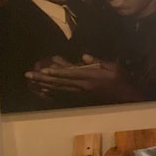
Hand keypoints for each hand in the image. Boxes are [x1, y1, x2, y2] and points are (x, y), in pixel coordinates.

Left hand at [25, 54, 142, 101]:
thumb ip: (97, 61)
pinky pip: (64, 95)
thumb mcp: (113, 67)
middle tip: (28, 75)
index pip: (70, 74)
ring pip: (59, 89)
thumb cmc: (122, 80)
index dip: (56, 72)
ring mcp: (81, 94)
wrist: (127, 98)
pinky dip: (53, 92)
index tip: (43, 70)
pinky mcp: (82, 98)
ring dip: (44, 85)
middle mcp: (83, 87)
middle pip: (59, 82)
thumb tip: (83, 57)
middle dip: (43, 79)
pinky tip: (44, 90)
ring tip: (32, 81)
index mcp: (91, 78)